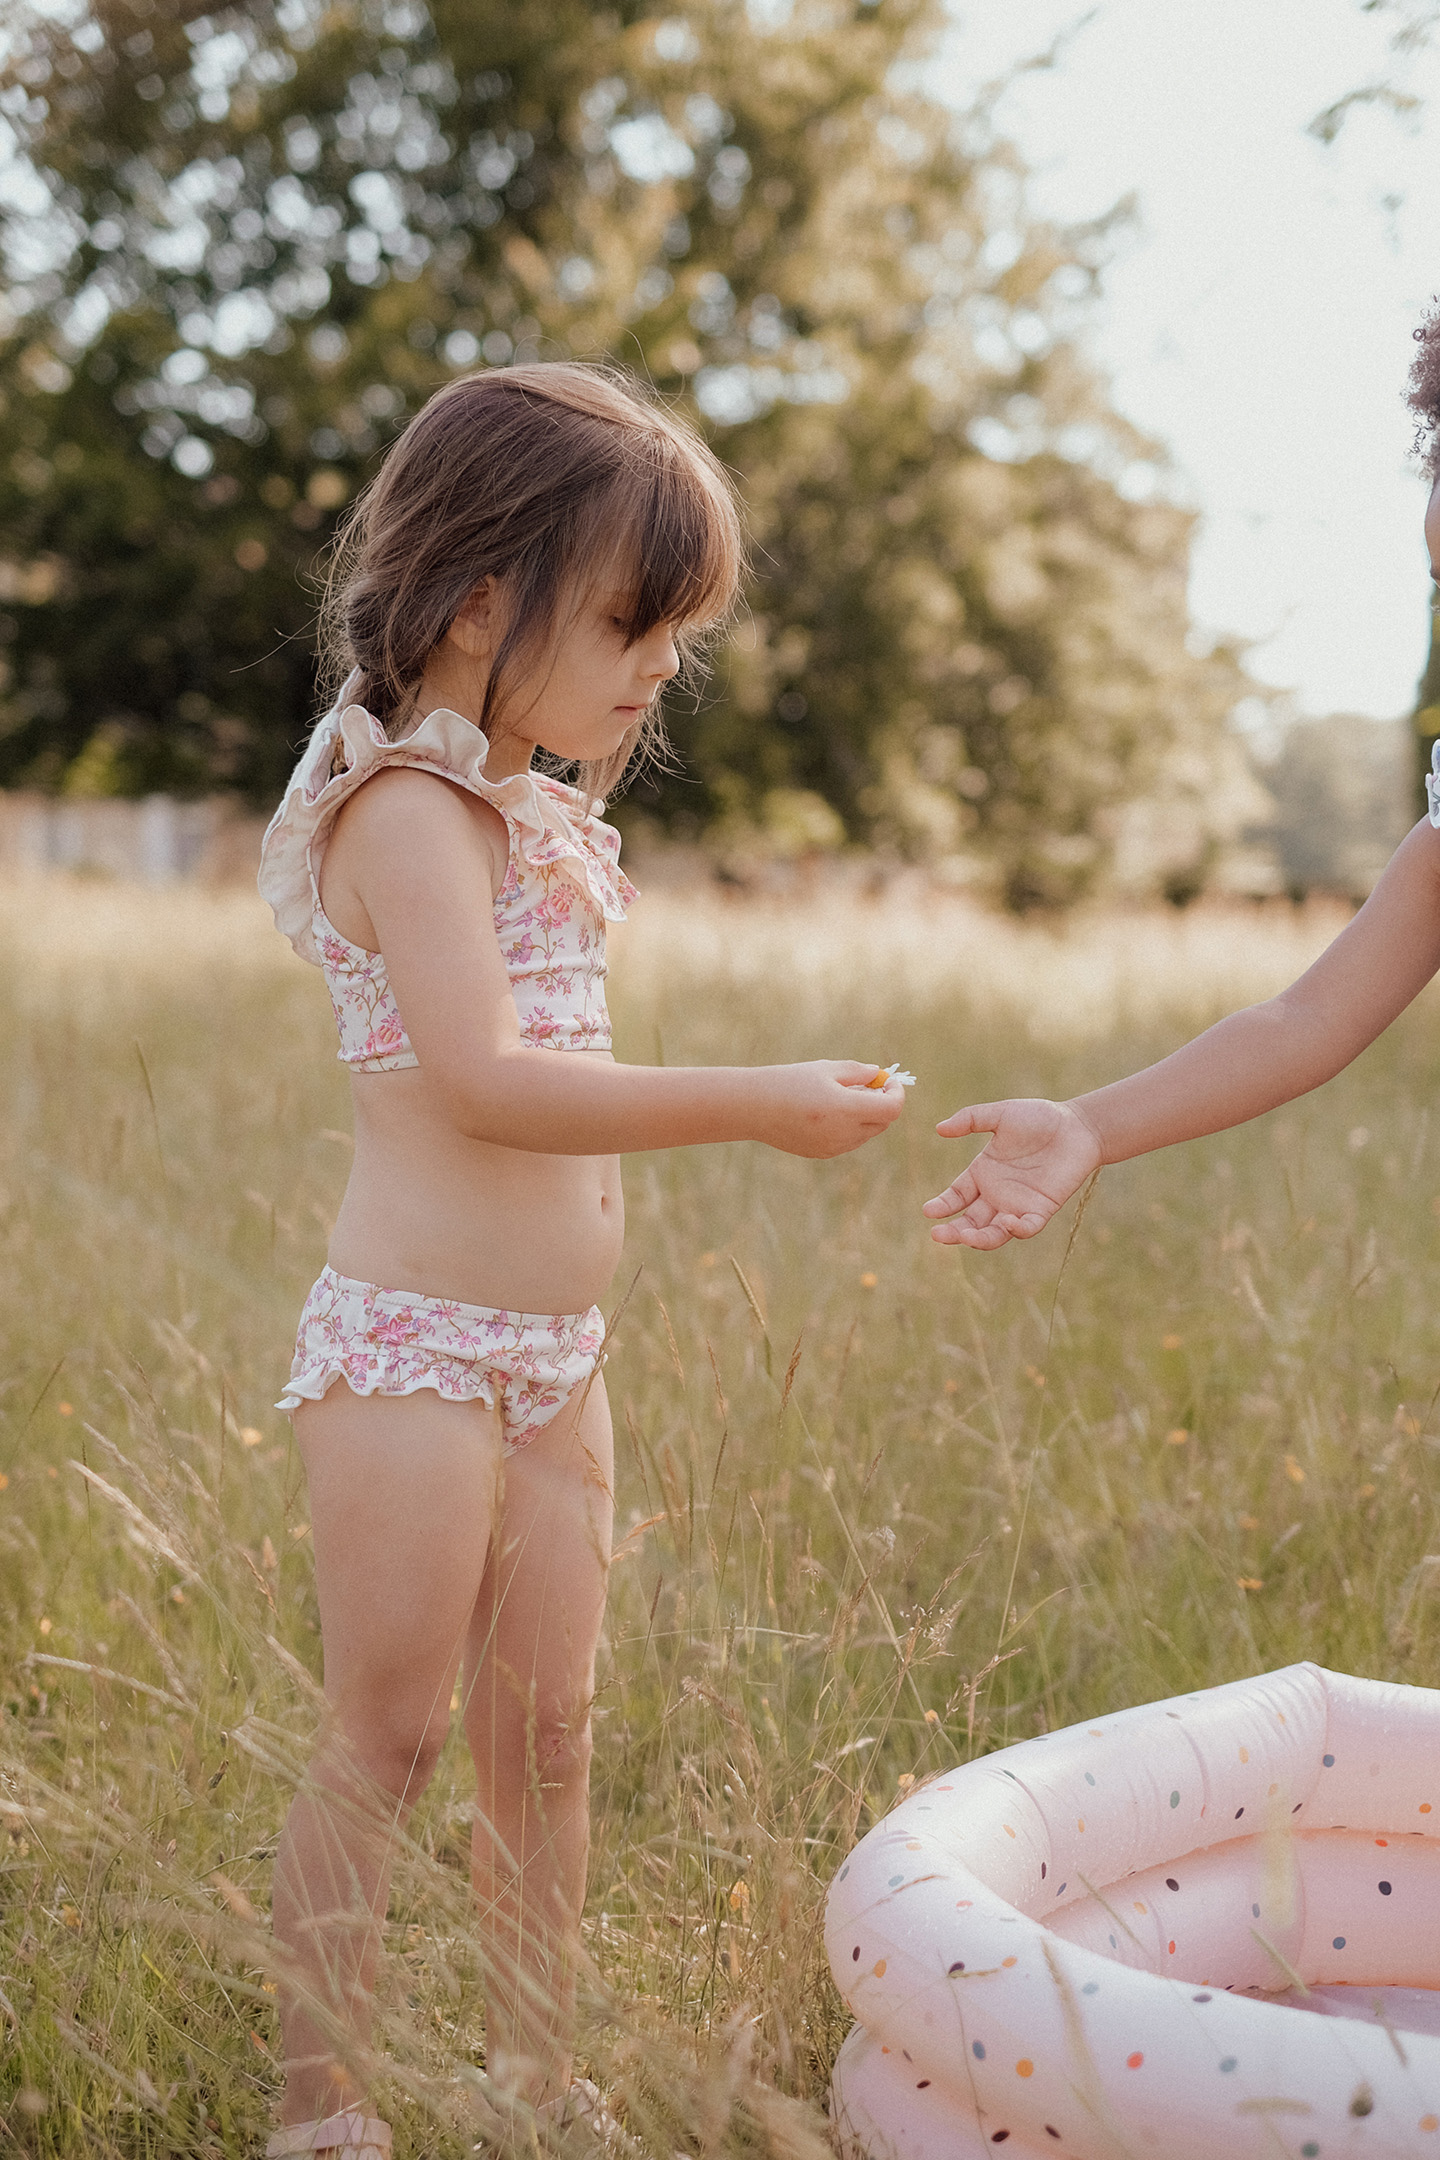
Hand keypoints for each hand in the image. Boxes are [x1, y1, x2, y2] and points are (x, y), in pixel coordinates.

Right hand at [755, 1062, 907, 1158]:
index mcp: (845, 1109)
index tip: (888, 1080)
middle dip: (882, 1103)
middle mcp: (843, 1133)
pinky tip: (830, 1111)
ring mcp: (833, 1147)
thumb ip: (858, 1072)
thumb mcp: (825, 1069)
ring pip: (867, 1133)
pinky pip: (849, 1141)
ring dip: (866, 1115)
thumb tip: (879, 1075)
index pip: (891, 1109)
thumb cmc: (788, 1081)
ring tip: (844, 1095)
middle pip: (882, 1123)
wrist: (752, 1107)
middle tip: (869, 1085)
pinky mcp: (822, 1154)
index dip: (896, 1093)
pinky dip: (850, 1126)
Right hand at [922, 1098, 1101, 1247]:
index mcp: (983, 1173)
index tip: (928, 1211)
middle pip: (970, 1221)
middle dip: (953, 1231)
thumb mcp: (1001, 1114)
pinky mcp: (1041, 1210)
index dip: (942, 1205)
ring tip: (965, 1237)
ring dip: (978, 1239)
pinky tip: (1008, 1222)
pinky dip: (1017, 1230)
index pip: (956, 1196)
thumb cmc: (1040, 1118)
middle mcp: (997, 1194)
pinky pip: (1026, 1228)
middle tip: (938, 1235)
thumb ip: (970, 1119)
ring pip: (993, 1232)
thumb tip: (939, 1128)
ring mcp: (1018, 1205)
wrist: (1077, 1127)